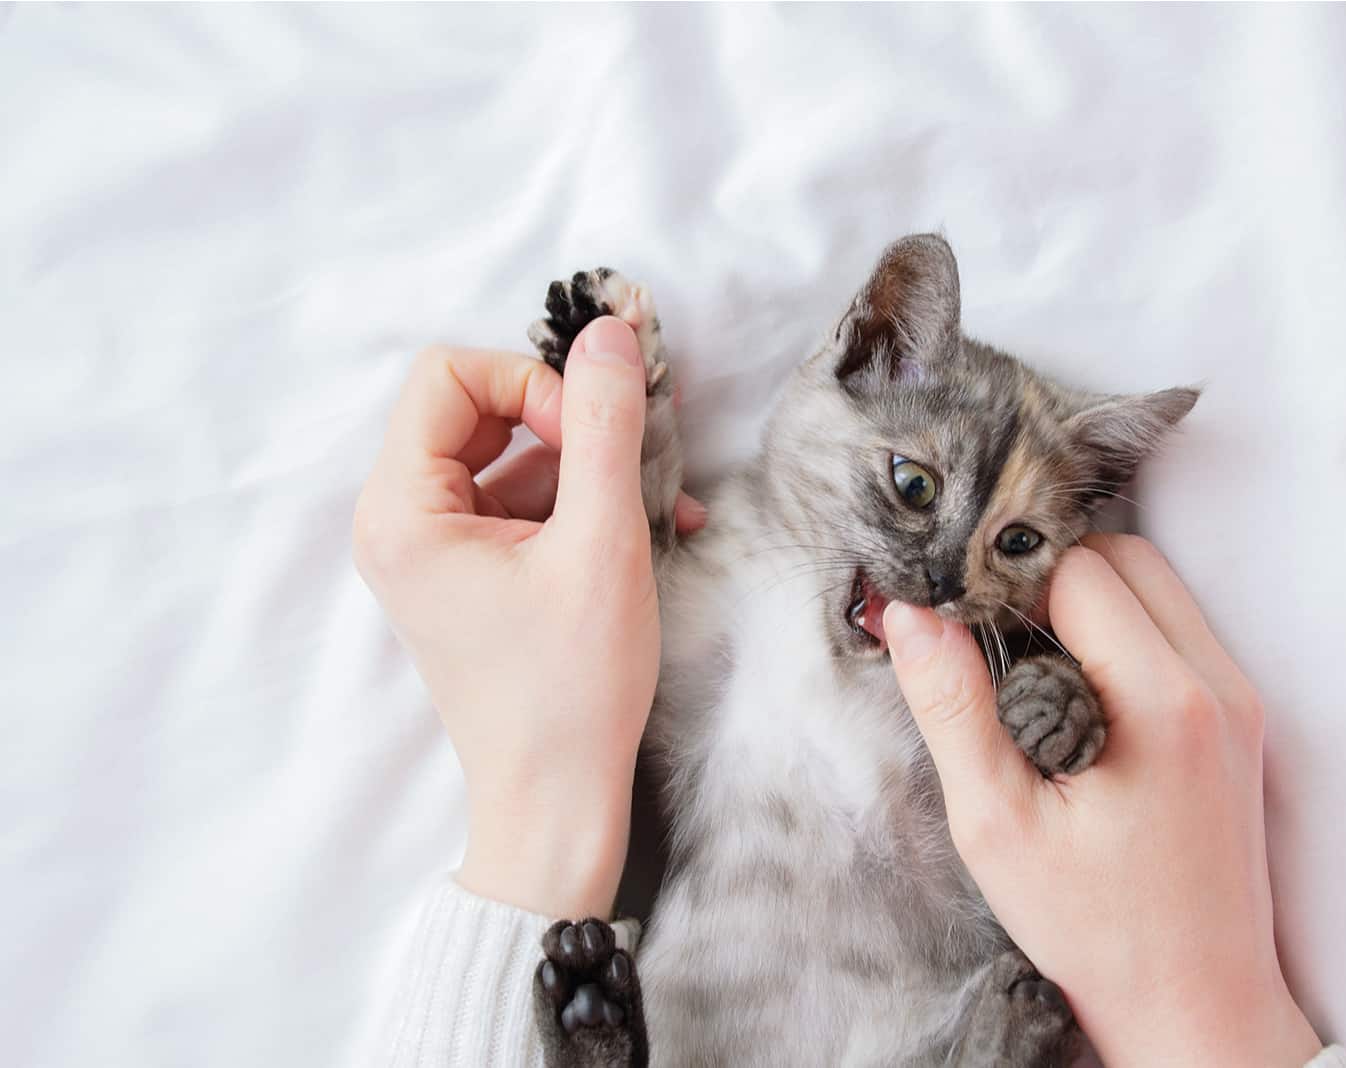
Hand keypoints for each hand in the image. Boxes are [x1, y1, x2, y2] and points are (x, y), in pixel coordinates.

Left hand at [353, 318, 702, 918]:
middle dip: (566, 422)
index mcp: (402, 511)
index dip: (529, 382)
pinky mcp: (470, 576)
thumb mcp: (600, 541)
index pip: (449, 375)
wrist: (557, 800)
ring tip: (660, 505)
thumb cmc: (570, 686)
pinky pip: (521, 504)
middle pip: (478, 409)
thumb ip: (605, 425)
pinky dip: (580, 505)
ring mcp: (434, 552)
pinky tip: (648, 527)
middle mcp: (400, 523)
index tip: (588, 435)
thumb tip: (610, 332)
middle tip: (628, 463)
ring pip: (511, 456)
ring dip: (588, 466)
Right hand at [883, 535, 1321, 1067]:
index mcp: (1163, 704)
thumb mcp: (997, 824)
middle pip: (1125, 556)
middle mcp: (1218, 686)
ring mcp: (1238, 700)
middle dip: (1048, 576)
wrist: (1196, 999)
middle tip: (993, 640)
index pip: (1079, 569)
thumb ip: (952, 707)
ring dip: (1086, 600)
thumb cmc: (1098, 928)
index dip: (1009, 580)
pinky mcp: (1239, 718)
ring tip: (1030, 670)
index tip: (964, 620)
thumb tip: (912, 613)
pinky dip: (1121, 631)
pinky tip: (1074, 694)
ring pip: (1156, 584)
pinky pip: (1175, 628)